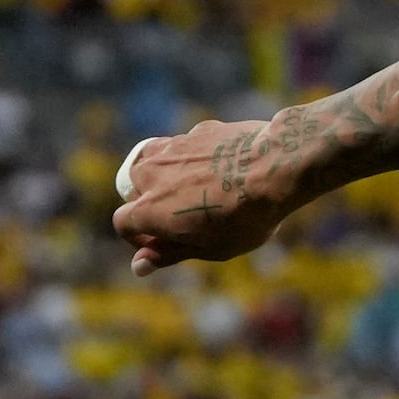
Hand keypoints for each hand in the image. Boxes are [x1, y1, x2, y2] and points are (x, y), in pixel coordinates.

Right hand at [114, 120, 310, 269]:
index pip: (123, 222)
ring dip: (162, 176)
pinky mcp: (195, 132)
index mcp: (150, 209)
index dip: (138, 238)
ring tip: (190, 190)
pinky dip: (190, 159)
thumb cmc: (245, 217)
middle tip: (181, 217)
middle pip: (133, 188)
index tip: (160, 244)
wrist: (275, 167)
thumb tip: (138, 266)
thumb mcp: (209, 248)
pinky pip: (182, 147)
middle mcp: (152, 174)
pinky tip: (219, 170)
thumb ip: (170, 253)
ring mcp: (172, 148)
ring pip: (151, 161)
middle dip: (149, 203)